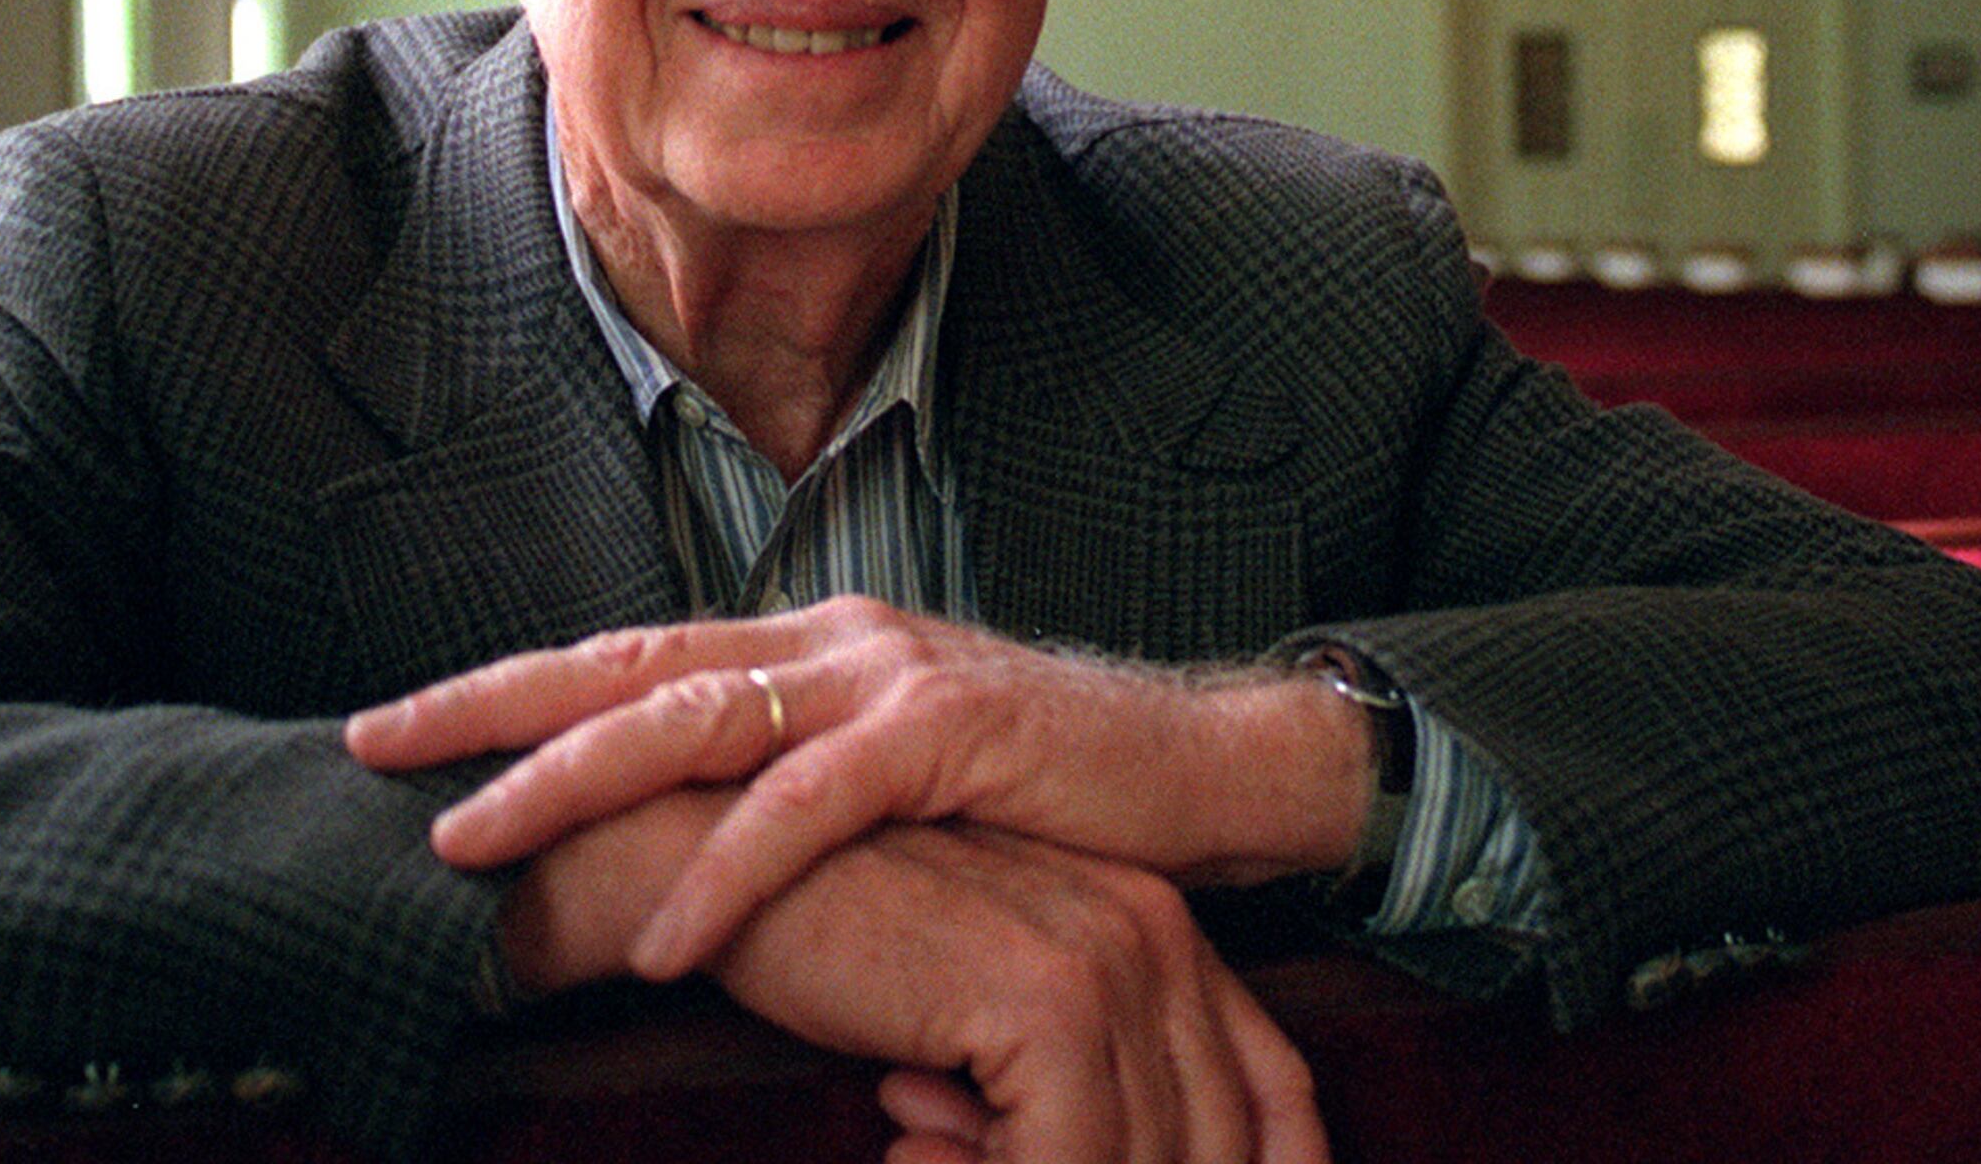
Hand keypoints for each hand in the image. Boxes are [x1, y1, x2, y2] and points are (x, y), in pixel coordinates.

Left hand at [345, 596, 1369, 977]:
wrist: (1211, 770)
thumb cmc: (1048, 797)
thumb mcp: (897, 790)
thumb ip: (796, 794)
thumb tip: (687, 841)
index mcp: (807, 649)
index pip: (628, 661)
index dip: (509, 687)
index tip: (395, 724)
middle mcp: (830, 641)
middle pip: (626, 668)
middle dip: (491, 707)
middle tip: (372, 746)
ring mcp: (888, 678)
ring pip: (692, 720)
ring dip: (569, 784)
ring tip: (469, 842)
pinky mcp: (951, 737)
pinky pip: (809, 810)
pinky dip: (726, 873)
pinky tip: (664, 939)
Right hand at [717, 818, 1328, 1163]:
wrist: (709, 849)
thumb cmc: (831, 920)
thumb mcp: (977, 1001)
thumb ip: (1056, 1070)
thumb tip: (1089, 1162)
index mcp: (1154, 922)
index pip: (1271, 1085)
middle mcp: (1153, 930)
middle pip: (1222, 1135)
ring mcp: (1106, 958)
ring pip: (1144, 1159)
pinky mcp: (1041, 994)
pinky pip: (1071, 1162)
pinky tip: (900, 1159)